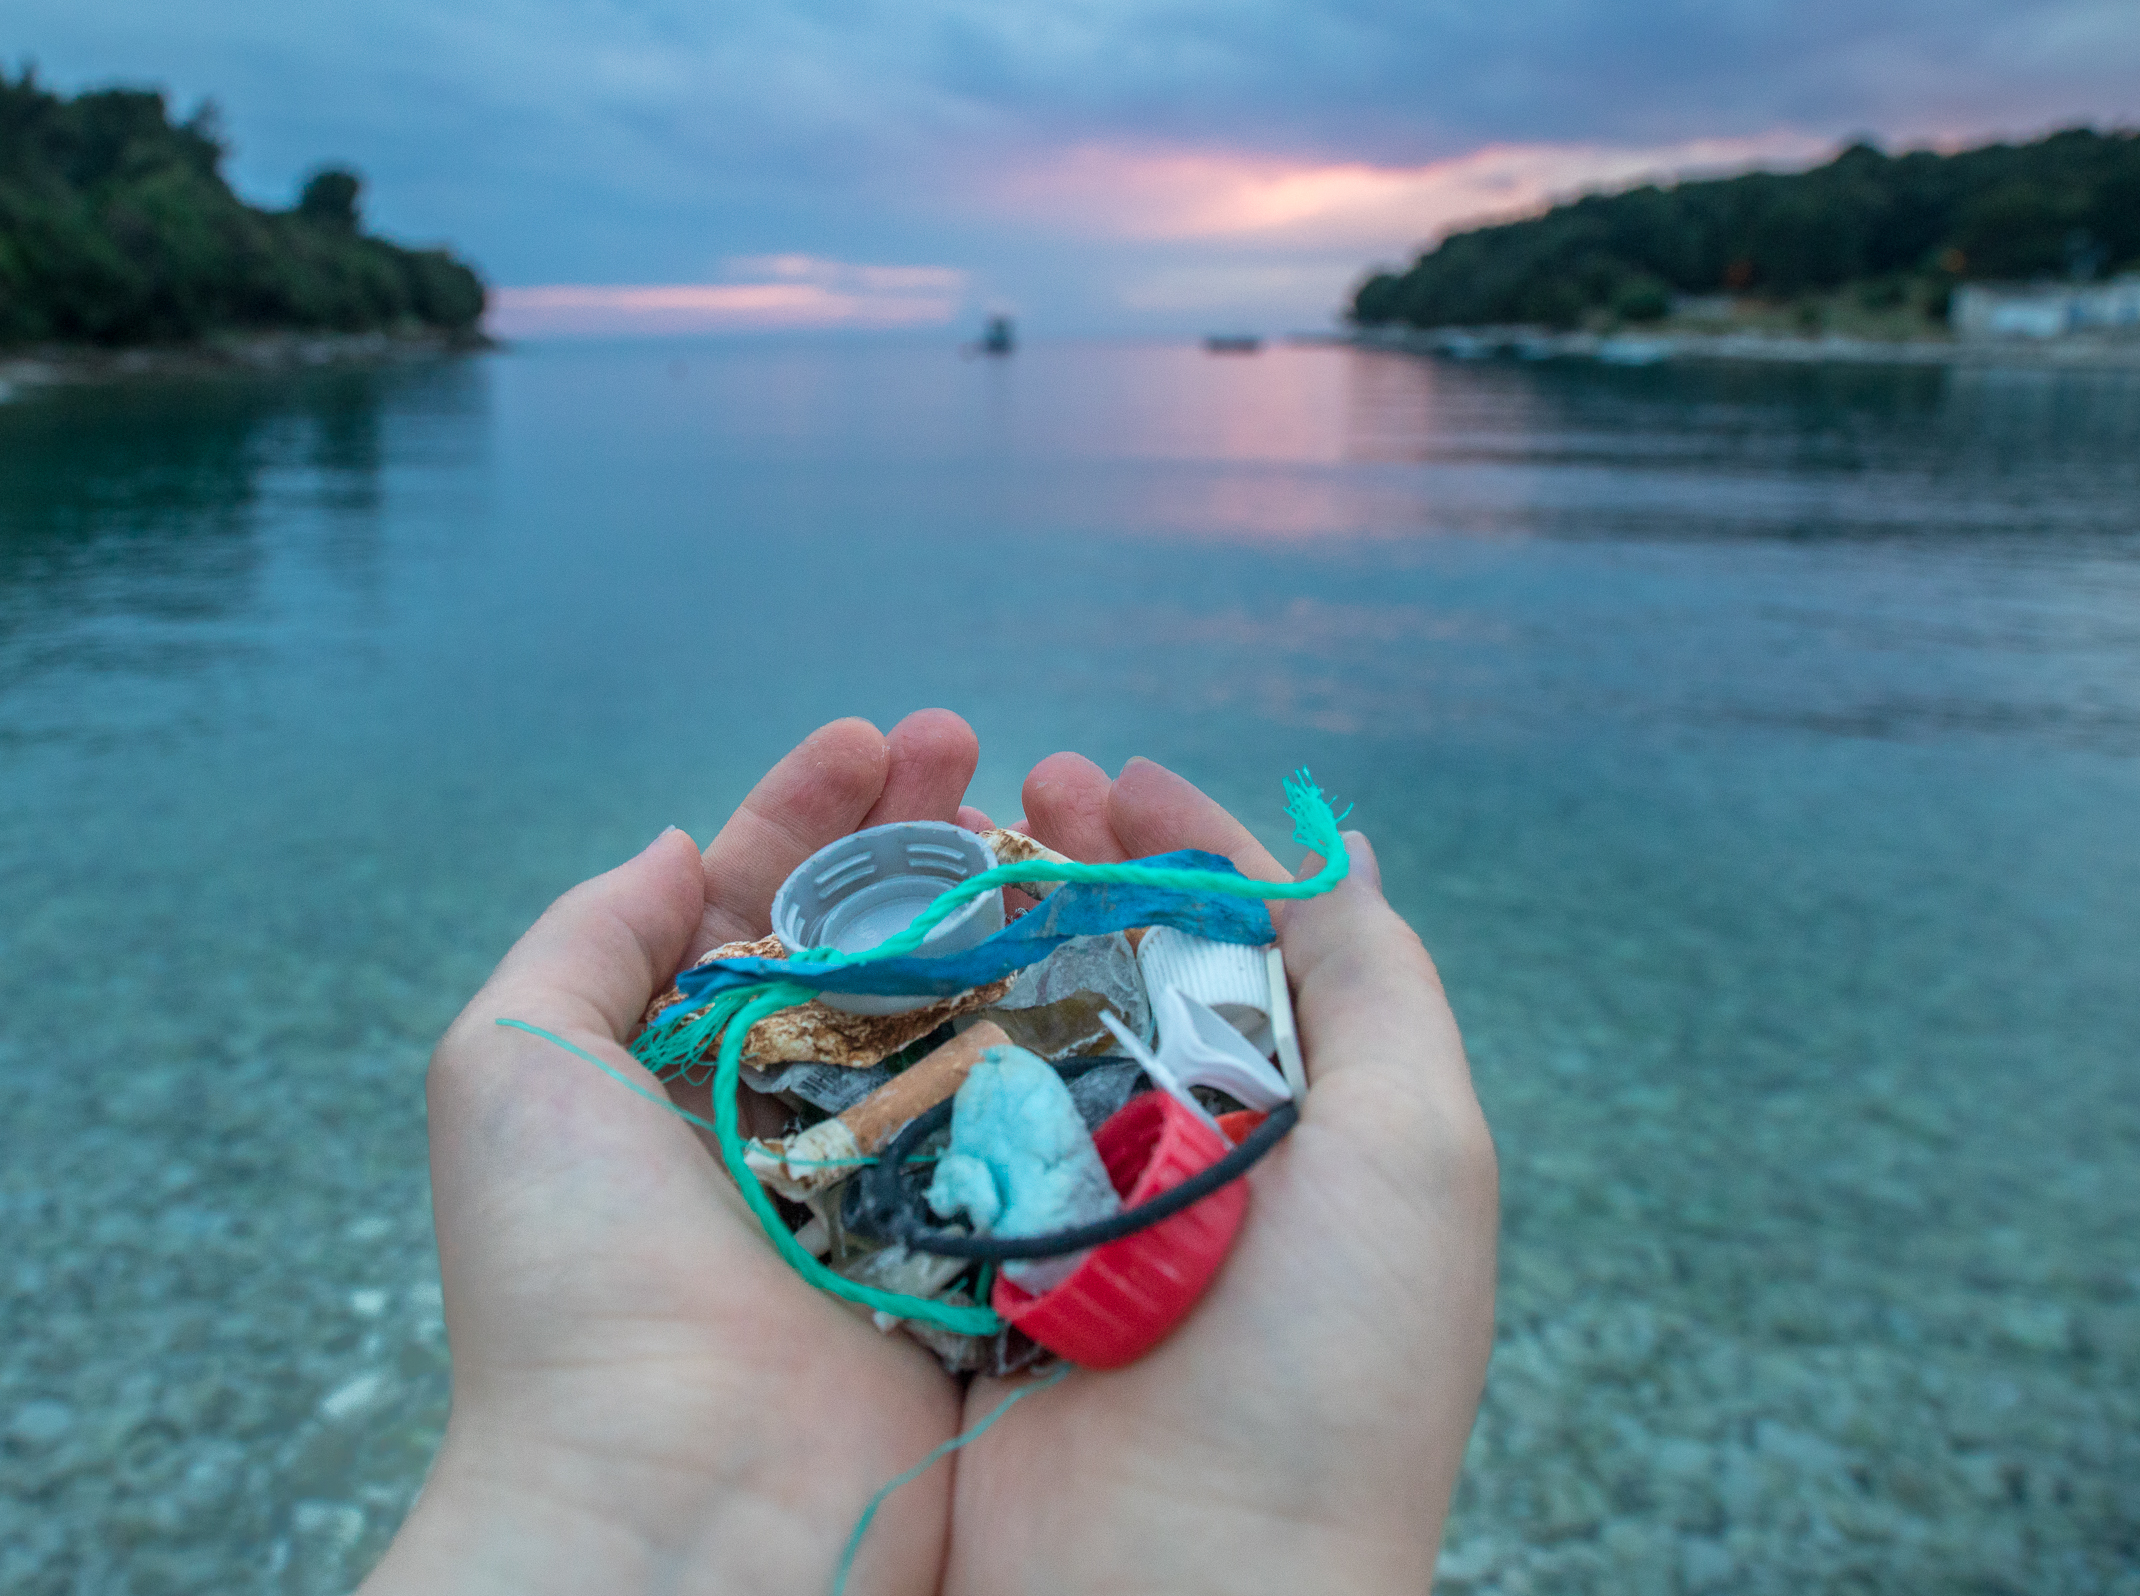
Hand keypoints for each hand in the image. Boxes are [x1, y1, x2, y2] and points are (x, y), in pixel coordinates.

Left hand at [363, 712, 989, 1595]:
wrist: (671, 1494)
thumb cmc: (569, 1276)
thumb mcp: (509, 1068)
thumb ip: (585, 939)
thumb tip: (678, 852)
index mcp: (674, 1072)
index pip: (751, 905)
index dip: (810, 810)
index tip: (875, 735)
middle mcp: (784, 1115)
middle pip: (872, 938)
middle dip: (921, 832)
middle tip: (982, 745)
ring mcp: (887, 1179)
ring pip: (960, 1009)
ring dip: (1006, 905)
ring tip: (1051, 813)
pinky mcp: (972, 1246)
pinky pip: (1029, 1117)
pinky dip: (1066, 1028)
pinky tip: (1100, 940)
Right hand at [942, 756, 1497, 1595]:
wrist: (1187, 1589)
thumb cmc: (1332, 1366)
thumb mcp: (1415, 1153)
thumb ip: (1377, 989)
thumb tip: (1344, 851)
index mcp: (1301, 1128)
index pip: (1240, 945)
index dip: (1180, 844)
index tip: (1111, 776)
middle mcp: (1188, 1162)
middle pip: (1120, 970)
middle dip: (1069, 864)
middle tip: (1013, 786)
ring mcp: (1074, 1217)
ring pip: (1021, 1034)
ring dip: (980, 936)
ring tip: (936, 851)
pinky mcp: (973, 1273)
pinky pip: (936, 1133)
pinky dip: (907, 1049)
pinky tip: (876, 974)